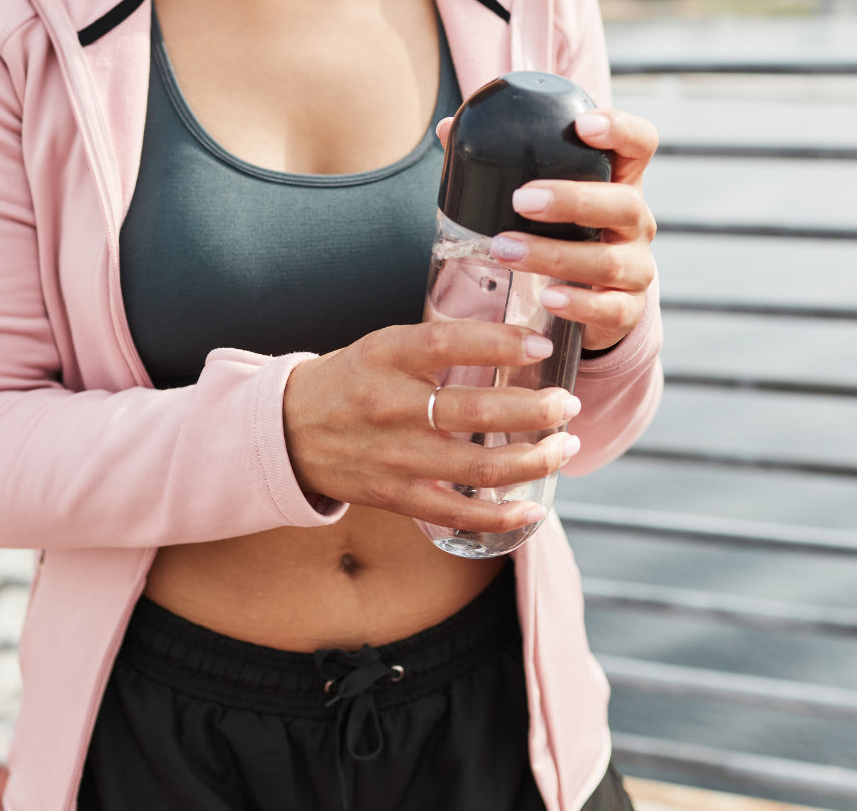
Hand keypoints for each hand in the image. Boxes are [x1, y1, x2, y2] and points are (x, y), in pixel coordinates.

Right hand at [283, 321, 581, 529]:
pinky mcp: (395, 496)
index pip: (450, 343)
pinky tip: (534, 506)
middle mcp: (390, 405)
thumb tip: (514, 342)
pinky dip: (502, 514)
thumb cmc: (350, 381)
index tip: (542, 345)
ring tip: (564, 445)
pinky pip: (457, 512)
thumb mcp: (382, 346)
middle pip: (477, 412)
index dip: (501, 344)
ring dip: (535, 458)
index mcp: (386, 357)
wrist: (288, 431)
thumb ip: (438, 345)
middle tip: (568, 403)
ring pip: (479, 465)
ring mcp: (394, 456)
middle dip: (538, 410)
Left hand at [439, 108, 657, 351]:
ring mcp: (636, 268)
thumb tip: (448, 129)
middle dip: (572, 200)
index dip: (621, 129)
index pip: (640, 145)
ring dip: (555, 255)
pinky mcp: (626, 310)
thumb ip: (499, 161)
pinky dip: (579, 304)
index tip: (582, 125)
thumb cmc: (559, 234)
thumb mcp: (542, 198)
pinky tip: (548, 298)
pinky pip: (612, 309)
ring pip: (609, 261)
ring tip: (505, 250)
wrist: (585, 302)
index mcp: (619, 183)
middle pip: (625, 203)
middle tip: (520, 199)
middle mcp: (636, 223)